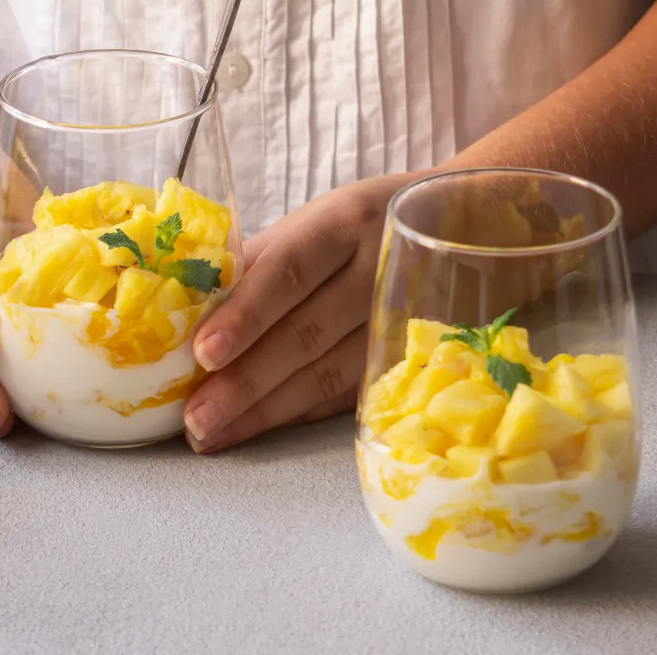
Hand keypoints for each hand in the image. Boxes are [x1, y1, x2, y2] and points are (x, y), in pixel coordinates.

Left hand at [182, 174, 419, 452]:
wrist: (467, 225)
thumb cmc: (363, 226)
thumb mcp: (317, 222)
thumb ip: (261, 262)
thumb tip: (189, 308)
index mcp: (344, 221)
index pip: (290, 270)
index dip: (246, 313)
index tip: (204, 353)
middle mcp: (380, 269)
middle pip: (307, 333)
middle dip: (246, 381)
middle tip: (195, 417)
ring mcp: (403, 322)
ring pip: (329, 374)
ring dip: (265, 411)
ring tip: (212, 434)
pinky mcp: (412, 360)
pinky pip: (347, 394)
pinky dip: (297, 415)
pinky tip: (256, 429)